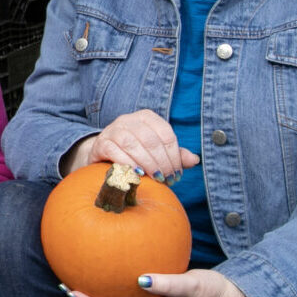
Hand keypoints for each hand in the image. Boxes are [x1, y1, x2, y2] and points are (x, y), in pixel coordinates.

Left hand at [65, 269, 250, 296]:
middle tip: (65, 285)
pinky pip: (129, 295)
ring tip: (78, 278)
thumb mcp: (191, 287)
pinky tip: (108, 268)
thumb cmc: (212, 294)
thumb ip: (168, 283)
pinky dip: (115, 284)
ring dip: (98, 294)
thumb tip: (143, 279)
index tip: (73, 293)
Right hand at [66, 109, 199, 182]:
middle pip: (150, 140)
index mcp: (146, 117)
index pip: (166, 134)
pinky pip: (115, 151)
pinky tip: (137, 173)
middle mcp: (129, 119)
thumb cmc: (135, 153)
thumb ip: (174, 155)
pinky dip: (128, 163)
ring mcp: (113, 129)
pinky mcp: (101, 142)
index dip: (174, 156)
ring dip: (147, 164)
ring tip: (155, 178)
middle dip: (162, 162)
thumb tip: (195, 160)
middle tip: (167, 179)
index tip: (177, 174)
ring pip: (133, 144)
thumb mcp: (156, 152)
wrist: (103, 154)